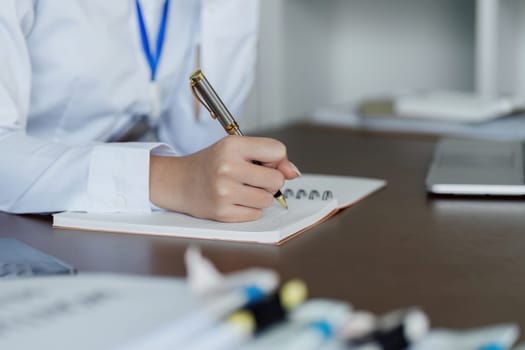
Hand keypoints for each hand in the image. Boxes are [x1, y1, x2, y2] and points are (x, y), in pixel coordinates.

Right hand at [149, 136, 300, 221]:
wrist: (180, 182)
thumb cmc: (212, 164)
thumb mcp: (237, 149)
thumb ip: (269, 156)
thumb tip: (294, 173)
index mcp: (232, 146)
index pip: (278, 150)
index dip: (276, 159)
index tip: (263, 162)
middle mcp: (227, 167)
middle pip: (277, 179)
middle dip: (269, 180)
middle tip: (252, 177)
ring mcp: (224, 192)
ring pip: (268, 199)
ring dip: (260, 196)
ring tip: (242, 188)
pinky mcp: (222, 213)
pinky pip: (256, 214)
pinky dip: (250, 209)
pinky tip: (235, 200)